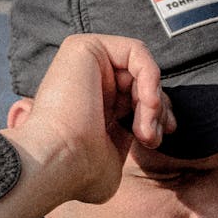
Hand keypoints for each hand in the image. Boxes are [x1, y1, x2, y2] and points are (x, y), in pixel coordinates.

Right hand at [6, 34, 175, 204]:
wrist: (57, 162)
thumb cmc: (79, 171)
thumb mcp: (113, 157)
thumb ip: (130, 136)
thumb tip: (153, 128)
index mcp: (90, 104)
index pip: (135, 96)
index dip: (156, 113)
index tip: (159, 136)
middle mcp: (85, 81)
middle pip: (141, 81)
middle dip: (158, 109)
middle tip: (153, 137)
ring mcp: (83, 63)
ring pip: (140, 68)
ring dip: (153, 100)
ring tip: (145, 130)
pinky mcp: (84, 47)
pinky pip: (135, 51)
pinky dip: (150, 77)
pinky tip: (147, 104)